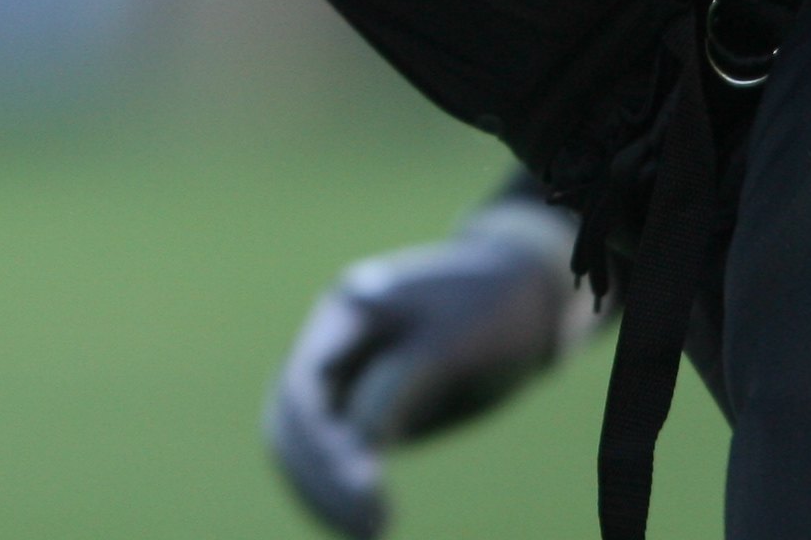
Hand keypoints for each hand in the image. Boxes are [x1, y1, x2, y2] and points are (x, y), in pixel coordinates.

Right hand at [262, 197, 599, 537]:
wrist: (518, 295)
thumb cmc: (486, 310)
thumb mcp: (448, 343)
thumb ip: (397, 387)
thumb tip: (354, 449)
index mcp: (344, 313)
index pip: (305, 387)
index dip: (322, 445)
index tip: (364, 492)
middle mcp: (331, 342)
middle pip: (292, 419)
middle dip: (318, 477)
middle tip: (370, 527)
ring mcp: (344, 374)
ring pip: (301, 440)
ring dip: (320, 490)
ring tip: (369, 531)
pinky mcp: (363, 405)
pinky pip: (333, 450)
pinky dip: (338, 486)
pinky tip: (368, 519)